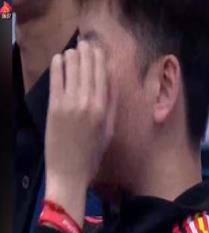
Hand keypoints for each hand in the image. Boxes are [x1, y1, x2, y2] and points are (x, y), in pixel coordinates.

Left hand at [44, 40, 116, 224]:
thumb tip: (113, 84)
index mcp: (104, 110)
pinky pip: (56, 80)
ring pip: (72, 71)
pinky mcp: (54, 107)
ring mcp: (69, 104)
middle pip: (88, 70)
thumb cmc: (92, 155)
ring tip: (74, 49)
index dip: (101, 60)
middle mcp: (87, 103)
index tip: (99, 50)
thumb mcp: (109, 131)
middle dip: (87, 54)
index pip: (103, 77)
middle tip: (86, 44)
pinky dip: (58, 67)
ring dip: (73, 56)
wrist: (69, 171)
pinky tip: (59, 58)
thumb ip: (112, 106)